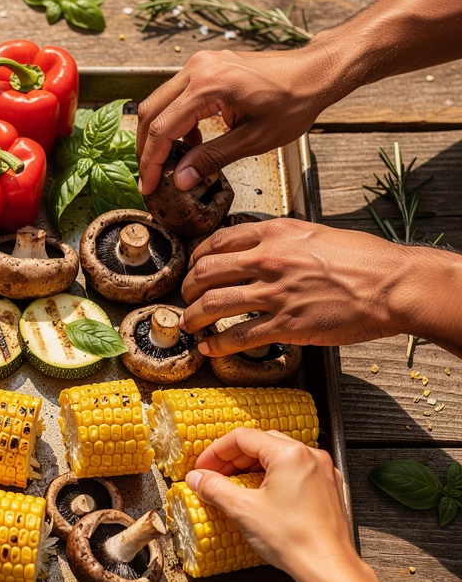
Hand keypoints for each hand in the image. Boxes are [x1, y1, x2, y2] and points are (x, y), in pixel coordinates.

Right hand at [136, 45, 343, 195]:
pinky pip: (176, 94)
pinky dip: (175, 119)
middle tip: (152, 176)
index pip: (163, 128)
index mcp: (208, 85)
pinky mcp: (204, 65)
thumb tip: (180, 179)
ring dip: (160, 133)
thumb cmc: (294, 102)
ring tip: (172, 161)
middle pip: (150, 111)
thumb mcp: (254, 139)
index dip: (151, 161)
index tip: (148, 185)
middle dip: (147, 147)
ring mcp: (199, 63)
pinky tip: (192, 139)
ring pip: (159, 101)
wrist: (314, 72)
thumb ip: (211, 158)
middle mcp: (197, 68)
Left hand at [181, 218, 416, 353]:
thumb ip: (282, 239)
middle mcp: (268, 260)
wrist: (393, 286)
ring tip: (189, 324)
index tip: (193, 267)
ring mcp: (275, 294)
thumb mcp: (315, 233)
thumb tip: (261, 246)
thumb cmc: (364, 260)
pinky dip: (216, 344)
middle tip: (187, 298)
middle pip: (206, 272)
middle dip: (189, 288)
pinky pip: (238, 336)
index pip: (218, 241)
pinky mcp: (286, 325)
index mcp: (275, 233)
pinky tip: (209, 348)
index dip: (197, 257)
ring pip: (213, 304)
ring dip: (194, 316)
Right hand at [186, 427, 352, 576]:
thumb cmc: (295, 540)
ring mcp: (323, 472)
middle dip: (233, 458)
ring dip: (253, 467)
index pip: (242, 437)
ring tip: (236, 486)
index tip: (204, 467)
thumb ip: (215, 488)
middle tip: (215, 475)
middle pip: (261, 443)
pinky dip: (275, 477)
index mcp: (289, 454)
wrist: (328, 569)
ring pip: (279, 457)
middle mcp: (310, 456)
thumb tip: (197, 479)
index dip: (216, 452)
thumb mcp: (243, 510)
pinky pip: (296, 472)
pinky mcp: (329, 489)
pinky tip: (262, 495)